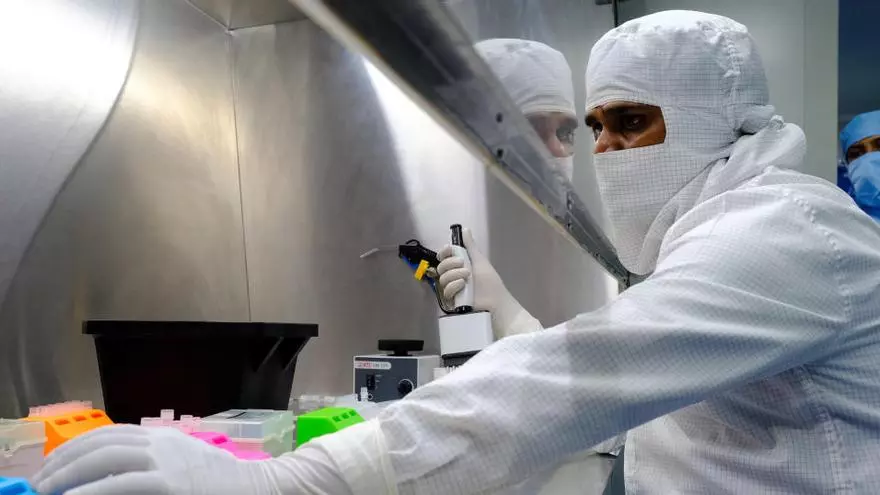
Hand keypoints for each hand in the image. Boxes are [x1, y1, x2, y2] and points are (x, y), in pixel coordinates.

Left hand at [34, 425, 267, 494]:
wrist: (256, 488)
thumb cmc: (219, 482)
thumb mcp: (182, 462)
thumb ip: (149, 462)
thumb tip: (108, 475)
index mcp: (160, 437)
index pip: (107, 435)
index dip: (72, 449)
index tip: (51, 468)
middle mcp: (159, 444)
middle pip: (100, 444)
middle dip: (63, 463)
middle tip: (40, 484)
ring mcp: (165, 464)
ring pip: (105, 459)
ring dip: (69, 476)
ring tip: (48, 492)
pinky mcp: (169, 486)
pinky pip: (121, 485)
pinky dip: (92, 491)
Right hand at [437, 228, 540, 336]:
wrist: (495, 301)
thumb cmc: (490, 282)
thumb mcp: (479, 261)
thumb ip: (470, 246)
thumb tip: (465, 229)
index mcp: (459, 266)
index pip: (444, 257)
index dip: (444, 252)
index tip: (448, 249)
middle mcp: (453, 277)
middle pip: (441, 266)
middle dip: (450, 263)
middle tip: (464, 264)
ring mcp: (451, 289)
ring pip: (442, 277)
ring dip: (454, 274)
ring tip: (467, 276)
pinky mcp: (450, 301)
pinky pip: (445, 290)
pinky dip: (454, 285)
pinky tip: (463, 285)